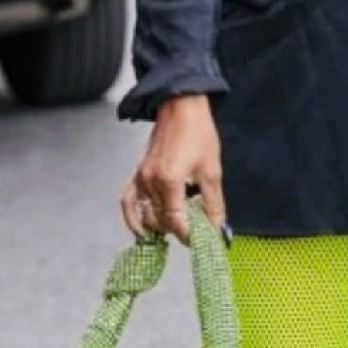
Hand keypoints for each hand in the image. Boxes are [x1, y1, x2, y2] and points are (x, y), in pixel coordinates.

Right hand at [120, 94, 224, 243]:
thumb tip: (218, 228)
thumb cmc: (197, 133)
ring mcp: (141, 178)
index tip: (202, 240)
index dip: (189, 235)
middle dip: (178, 230)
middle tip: (195, 232)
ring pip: (146, 215)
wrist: (181, 107)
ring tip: (178, 229)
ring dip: (161, 226)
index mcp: (169, 181)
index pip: (175, 222)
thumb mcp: (212, 171)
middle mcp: (150, 182)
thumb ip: (213, 203)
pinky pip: (128, 202)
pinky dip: (133, 218)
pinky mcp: (137, 173)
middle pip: (161, 221)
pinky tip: (143, 229)